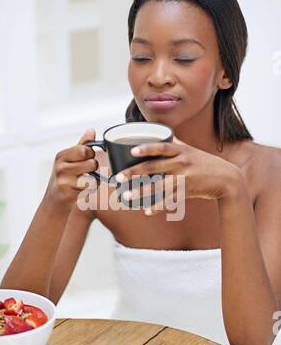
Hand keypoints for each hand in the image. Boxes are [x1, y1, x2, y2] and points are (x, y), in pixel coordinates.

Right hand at [44, 128, 98, 210]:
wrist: (54, 200)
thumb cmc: (65, 177)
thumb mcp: (70, 160)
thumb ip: (82, 145)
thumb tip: (92, 130)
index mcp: (62, 156)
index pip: (85, 150)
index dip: (91, 154)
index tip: (88, 158)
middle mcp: (61, 167)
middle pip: (92, 163)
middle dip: (94, 168)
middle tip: (87, 171)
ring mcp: (64, 181)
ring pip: (93, 178)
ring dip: (93, 181)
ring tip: (84, 181)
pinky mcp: (68, 194)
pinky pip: (90, 189)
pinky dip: (90, 190)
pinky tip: (81, 190)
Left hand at [115, 136, 243, 213]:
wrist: (225, 178)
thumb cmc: (204, 163)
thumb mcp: (190, 150)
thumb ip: (173, 143)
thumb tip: (158, 133)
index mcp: (180, 150)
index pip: (161, 147)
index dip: (147, 148)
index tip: (132, 151)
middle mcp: (181, 163)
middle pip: (154, 167)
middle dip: (134, 172)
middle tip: (118, 177)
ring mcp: (184, 178)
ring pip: (158, 186)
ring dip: (141, 192)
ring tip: (127, 196)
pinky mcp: (186, 192)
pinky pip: (169, 200)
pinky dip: (157, 206)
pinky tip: (146, 211)